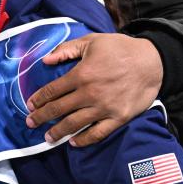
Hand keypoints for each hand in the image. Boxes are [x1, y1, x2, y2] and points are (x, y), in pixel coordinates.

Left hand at [26, 33, 162, 146]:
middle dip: (42, 117)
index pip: (53, 90)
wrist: (151, 61)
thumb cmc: (120, 48)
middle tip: (30, 123)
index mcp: (81, 74)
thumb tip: (45, 60)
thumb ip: (66, 50)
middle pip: (59, 109)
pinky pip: (98, 133)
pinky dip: (84, 140)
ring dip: (58, 132)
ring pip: (75, 124)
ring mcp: (104, 108)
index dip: (39, 99)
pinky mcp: (119, 118)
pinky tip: (74, 142)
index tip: (30, 105)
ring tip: (48, 137)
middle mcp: (90, 93)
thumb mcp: (91, 41)